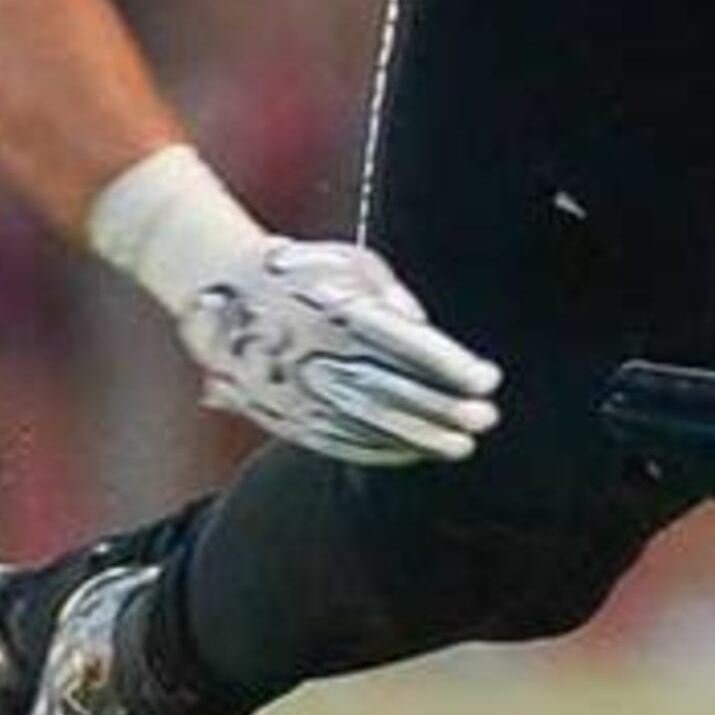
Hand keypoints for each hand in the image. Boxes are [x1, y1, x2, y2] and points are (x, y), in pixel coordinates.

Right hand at [177, 239, 501, 466]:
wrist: (225, 296)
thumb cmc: (305, 272)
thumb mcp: (348, 262)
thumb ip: (389, 293)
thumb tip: (421, 324)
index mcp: (338, 312)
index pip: (406, 344)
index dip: (450, 365)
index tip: (488, 380)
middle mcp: (319, 354)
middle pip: (392, 389)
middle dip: (443, 409)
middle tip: (485, 420)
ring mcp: (300, 389)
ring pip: (369, 422)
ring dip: (419, 437)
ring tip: (460, 445)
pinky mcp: (285, 414)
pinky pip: (338, 438)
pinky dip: (380, 448)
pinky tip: (413, 452)